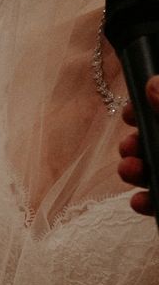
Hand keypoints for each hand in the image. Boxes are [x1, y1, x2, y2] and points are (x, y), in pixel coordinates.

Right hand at [118, 75, 158, 214]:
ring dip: (135, 170)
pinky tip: (140, 201)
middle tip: (128, 146)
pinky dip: (147, 201)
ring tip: (129, 171)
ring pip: (155, 170)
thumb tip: (152, 83)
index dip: (148, 107)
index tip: (130, 111)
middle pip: (156, 140)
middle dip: (136, 142)